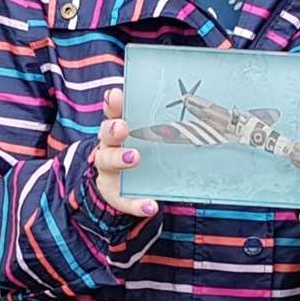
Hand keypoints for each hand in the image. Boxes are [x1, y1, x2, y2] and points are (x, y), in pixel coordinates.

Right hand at [90, 88, 158, 217]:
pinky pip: (124, 200)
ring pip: (108, 162)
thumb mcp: (147, 137)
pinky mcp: (115, 195)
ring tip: (134, 157)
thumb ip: (159, 123)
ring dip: (120, 159)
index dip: (113, 104)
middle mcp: (109, 147)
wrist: (123, 188)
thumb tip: (194, 103)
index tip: (115, 95)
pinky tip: (150, 205)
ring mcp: (109, 172)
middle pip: (106, 135)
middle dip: (113, 129)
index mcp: (117, 130)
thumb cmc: (140, 153)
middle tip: (123, 128)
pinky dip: (137, 203)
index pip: (113, 112)